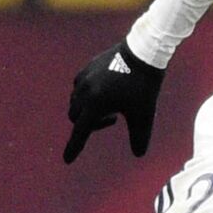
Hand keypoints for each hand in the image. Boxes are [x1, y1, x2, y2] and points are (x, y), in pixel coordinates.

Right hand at [63, 41, 164, 162]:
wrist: (143, 52)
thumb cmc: (144, 85)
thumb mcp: (144, 114)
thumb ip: (140, 136)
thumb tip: (139, 154)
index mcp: (95, 104)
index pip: (80, 132)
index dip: (74, 147)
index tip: (67, 160)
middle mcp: (84, 92)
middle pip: (76, 117)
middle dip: (90, 124)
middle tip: (113, 119)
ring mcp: (84, 78)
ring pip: (76, 102)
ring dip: (88, 109)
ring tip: (112, 105)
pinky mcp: (87, 67)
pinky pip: (79, 87)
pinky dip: (87, 95)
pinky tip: (104, 92)